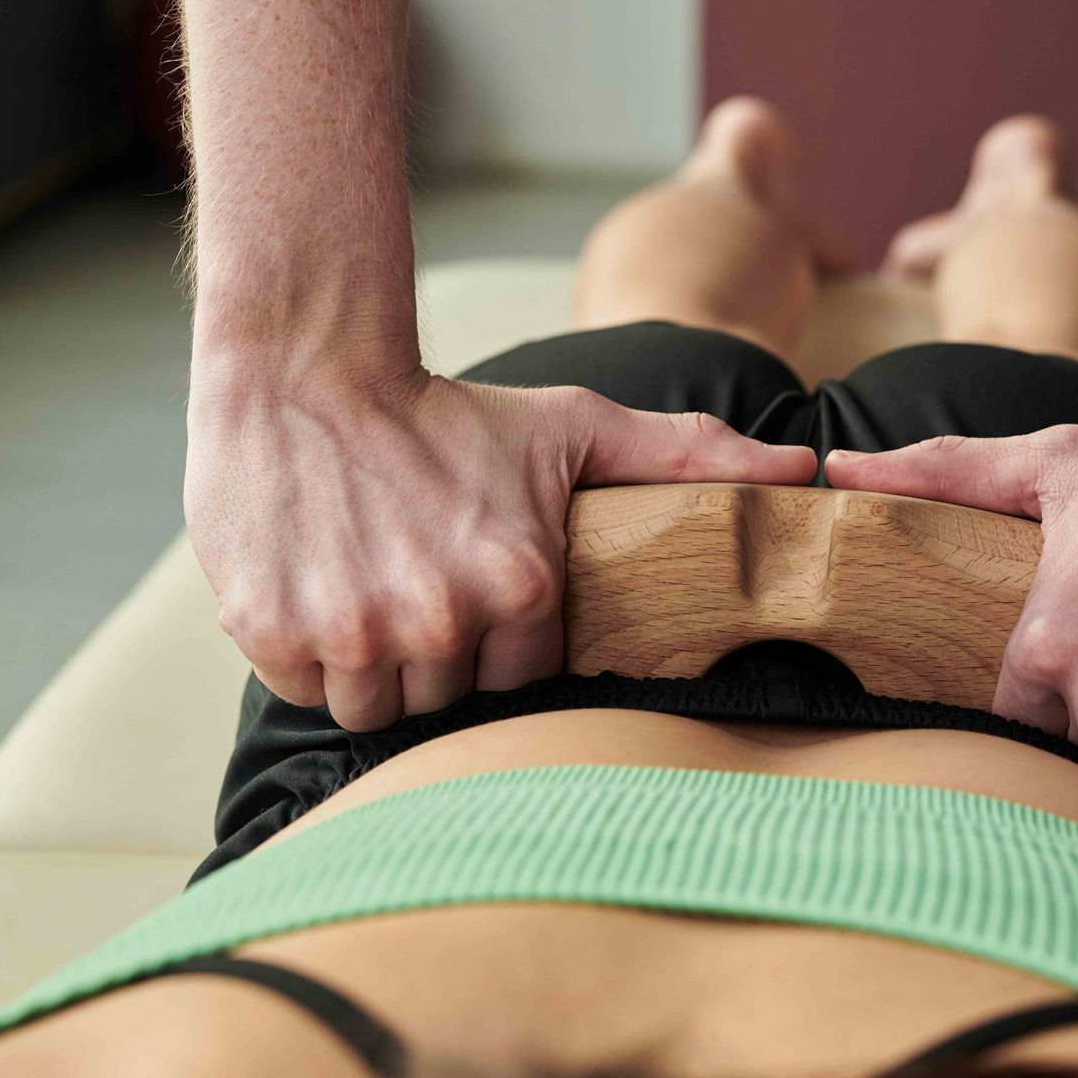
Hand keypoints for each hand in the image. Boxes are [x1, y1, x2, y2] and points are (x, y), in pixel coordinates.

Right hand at [187, 368, 816, 729]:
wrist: (309, 371)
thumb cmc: (453, 411)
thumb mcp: (581, 427)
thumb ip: (695, 457)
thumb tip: (805, 469)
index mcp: (521, 585)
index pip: (520, 678)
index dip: (499, 640)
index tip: (476, 587)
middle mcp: (436, 618)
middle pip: (445, 699)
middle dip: (437, 654)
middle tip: (419, 579)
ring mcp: (350, 629)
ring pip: (372, 706)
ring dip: (372, 662)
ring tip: (374, 582)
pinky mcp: (272, 629)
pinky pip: (303, 687)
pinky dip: (307, 651)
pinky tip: (323, 582)